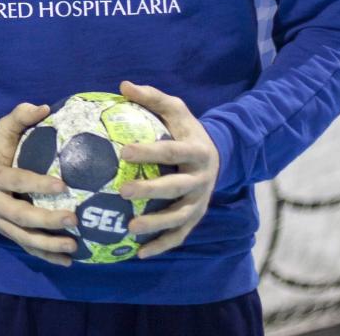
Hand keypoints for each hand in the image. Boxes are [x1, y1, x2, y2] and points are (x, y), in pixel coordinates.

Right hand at [0, 102, 79, 266]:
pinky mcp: (6, 233)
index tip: (63, 185)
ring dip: (48, 244)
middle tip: (73, 218)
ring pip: (22, 237)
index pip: (14, 181)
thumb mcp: (2, 131)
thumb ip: (19, 117)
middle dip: (46, 220)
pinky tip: (68, 260)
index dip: (36, 184)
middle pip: (19, 216)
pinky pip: (26, 247)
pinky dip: (46, 255)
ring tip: (74, 245)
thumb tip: (44, 107)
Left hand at [117, 81, 219, 258]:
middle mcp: (202, 178)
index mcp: (196, 150)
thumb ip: (151, 97)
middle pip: (176, 187)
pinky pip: (179, 235)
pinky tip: (139, 253)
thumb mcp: (175, 109)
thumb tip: (122, 85)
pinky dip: (161, 245)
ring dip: (156, 224)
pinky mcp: (196, 218)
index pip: (171, 151)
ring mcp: (200, 201)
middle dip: (150, 191)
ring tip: (130, 227)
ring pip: (179, 216)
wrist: (218, 155)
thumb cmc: (185, 129)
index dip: (149, 152)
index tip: (124, 152)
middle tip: (122, 191)